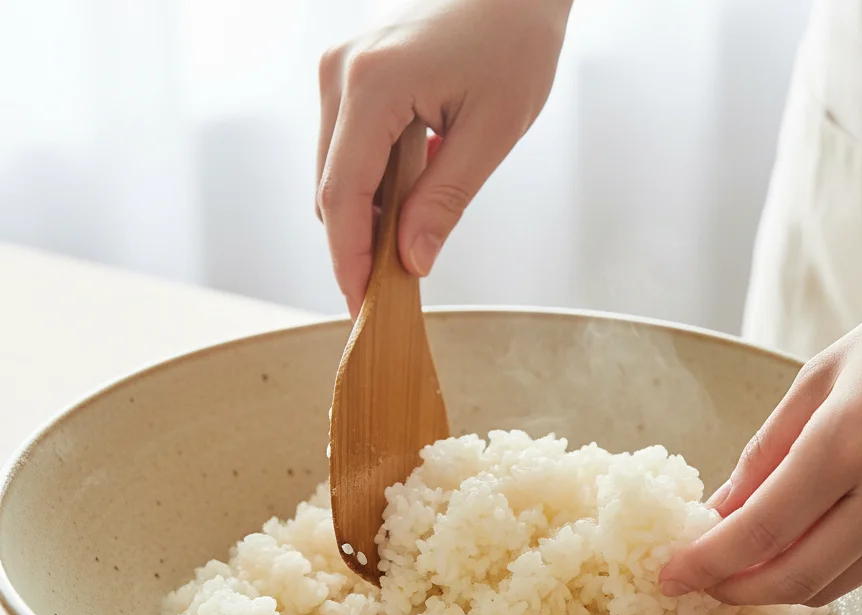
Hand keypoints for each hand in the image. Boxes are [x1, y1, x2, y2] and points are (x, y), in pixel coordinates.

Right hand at [316, 0, 571, 315]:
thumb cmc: (514, 42)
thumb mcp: (491, 132)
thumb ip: (444, 200)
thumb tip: (412, 262)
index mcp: (373, 86)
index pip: (343, 196)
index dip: (350, 261)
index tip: (363, 308)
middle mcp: (341, 75)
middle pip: (330, 190)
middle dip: (357, 248)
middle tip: (393, 293)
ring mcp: (340, 73)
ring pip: (334, 174)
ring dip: (365, 219)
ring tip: (408, 248)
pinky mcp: (350, 77)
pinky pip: (347, 152)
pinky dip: (372, 189)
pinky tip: (406, 205)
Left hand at [660, 244, 861, 605]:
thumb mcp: (821, 376)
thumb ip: (766, 451)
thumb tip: (722, 509)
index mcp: (849, 440)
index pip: (759, 532)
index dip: (705, 563)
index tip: (670, 575)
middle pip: (793, 579)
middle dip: (733, 591)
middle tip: (698, 581)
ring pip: (831, 585)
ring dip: (774, 588)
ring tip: (737, 569)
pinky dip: (820, 569)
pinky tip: (795, 548)